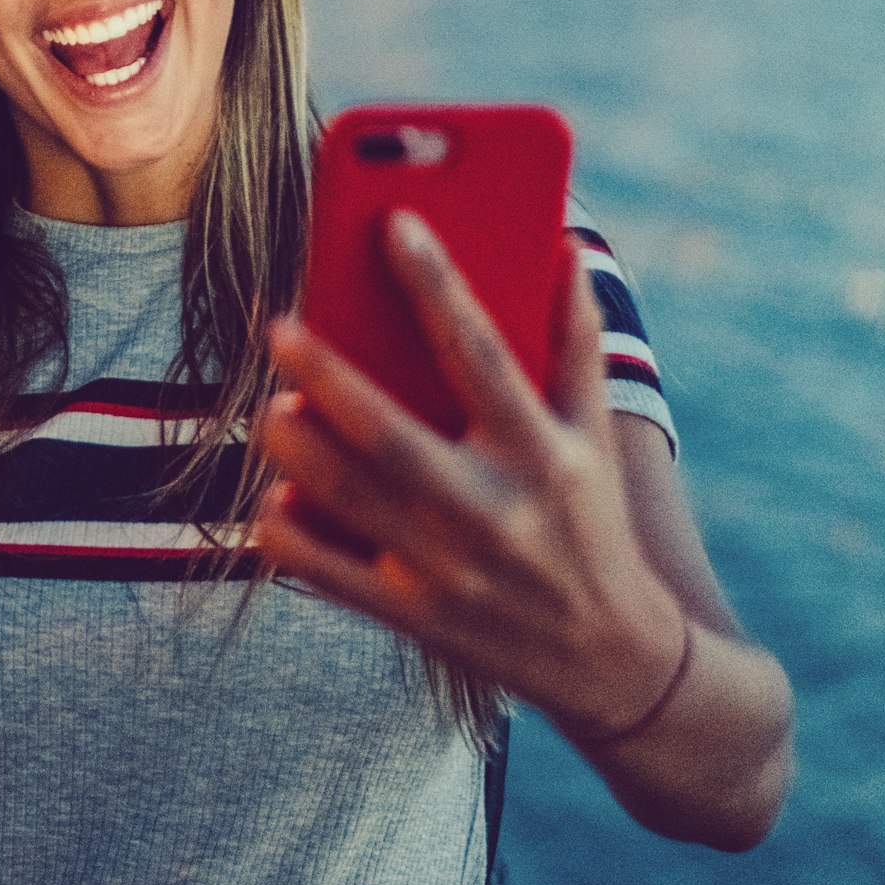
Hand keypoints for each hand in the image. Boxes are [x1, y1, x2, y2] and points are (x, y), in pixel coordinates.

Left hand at [252, 211, 688, 739]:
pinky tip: (272, 499)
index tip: (395, 223)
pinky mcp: (418, 616)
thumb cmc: (594, 524)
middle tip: (279, 328)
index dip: (439, 285)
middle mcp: (497, 511)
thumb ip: (576, 343)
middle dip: (331, 380)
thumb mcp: (598, 437)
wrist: (613, 661)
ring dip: (301, 452)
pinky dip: (296, 539)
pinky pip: (335, 576)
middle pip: (395, 436)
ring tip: (270, 408)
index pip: (484, 354)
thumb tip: (564, 246)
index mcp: (545, 453)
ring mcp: (452, 569)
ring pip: (354, 502)